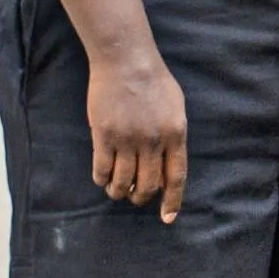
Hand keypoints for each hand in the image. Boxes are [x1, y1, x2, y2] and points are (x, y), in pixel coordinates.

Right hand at [87, 50, 189, 221]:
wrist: (125, 59)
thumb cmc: (153, 81)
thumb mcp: (175, 107)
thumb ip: (174, 136)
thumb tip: (169, 169)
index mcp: (175, 134)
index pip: (176, 178)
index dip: (172, 201)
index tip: (167, 218)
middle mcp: (153, 141)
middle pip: (147, 186)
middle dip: (140, 197)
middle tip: (134, 196)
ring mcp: (127, 139)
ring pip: (122, 182)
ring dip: (119, 191)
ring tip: (116, 189)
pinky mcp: (104, 135)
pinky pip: (102, 169)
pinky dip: (101, 179)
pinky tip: (102, 178)